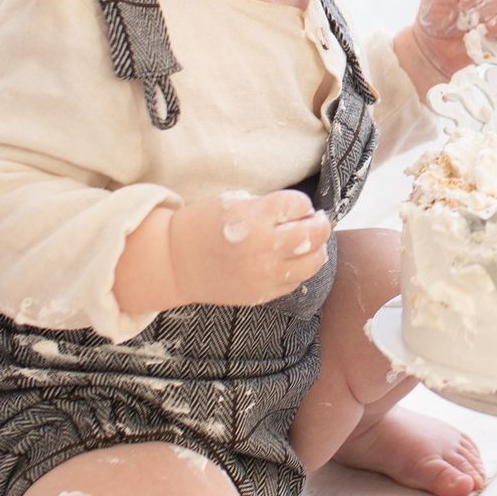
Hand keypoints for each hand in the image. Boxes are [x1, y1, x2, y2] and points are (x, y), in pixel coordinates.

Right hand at [166, 187, 330, 306]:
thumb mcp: (234, 201)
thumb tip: (303, 213)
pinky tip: (289, 261)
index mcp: (252, 217)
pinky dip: (299, 269)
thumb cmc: (203, 226)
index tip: (298, 206)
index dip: (303, 203)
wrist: (176, 263)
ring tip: (309, 243)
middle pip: (314, 234)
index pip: (298, 204)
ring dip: (317, 249)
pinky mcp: (261, 294)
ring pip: (313, 262)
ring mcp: (263, 274)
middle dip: (320, 224)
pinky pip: (296, 282)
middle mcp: (261, 247)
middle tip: (316, 221)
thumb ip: (269, 206)